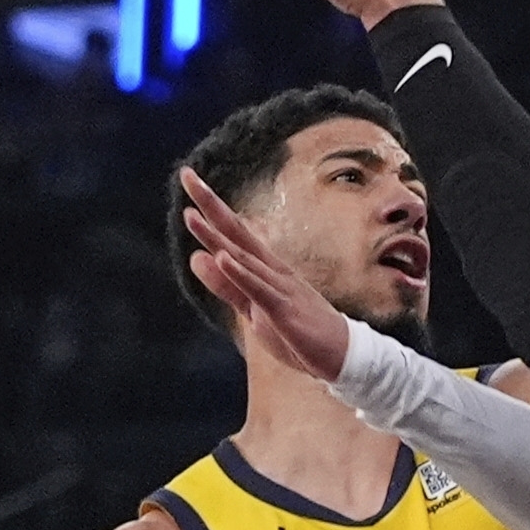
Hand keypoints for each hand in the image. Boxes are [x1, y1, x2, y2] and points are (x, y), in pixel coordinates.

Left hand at [179, 167, 350, 381]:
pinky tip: (223, 257)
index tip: (189, 180)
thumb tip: (198, 258)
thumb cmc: (298, 330)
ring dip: (217, 236)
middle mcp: (272, 269)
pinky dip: (241, 273)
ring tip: (190, 215)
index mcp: (265, 268)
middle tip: (186, 175)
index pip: (233, 232)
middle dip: (210, 205)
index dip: (210, 209)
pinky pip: (259, 289)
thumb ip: (227, 286)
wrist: (343, 354)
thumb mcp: (254, 309)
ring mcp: (280, 287)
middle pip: (236, 232)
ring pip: (243, 257)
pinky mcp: (284, 310)